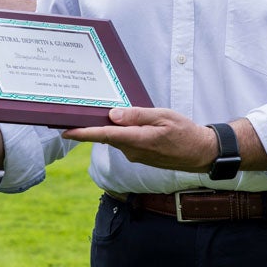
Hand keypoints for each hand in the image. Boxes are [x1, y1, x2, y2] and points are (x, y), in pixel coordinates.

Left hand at [63, 107, 212, 171]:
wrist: (200, 153)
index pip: (105, 135)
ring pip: (115, 138)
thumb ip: (137, 115)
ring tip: (96, 111)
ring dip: (106, 128)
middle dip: (90, 126)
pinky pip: (123, 142)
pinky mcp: (139, 155)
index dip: (84, 133)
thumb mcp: (163, 116)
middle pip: (106, 136)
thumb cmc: (184, 132)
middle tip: (74, 112)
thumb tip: (113, 115)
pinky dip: (118, 132)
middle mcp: (133, 151)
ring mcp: (135, 155)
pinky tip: (119, 121)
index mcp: (139, 140)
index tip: (66, 132)